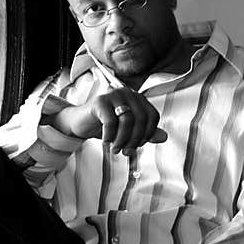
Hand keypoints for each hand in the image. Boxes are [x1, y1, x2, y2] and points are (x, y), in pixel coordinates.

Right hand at [51, 87, 167, 155]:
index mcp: (137, 98)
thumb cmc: (104, 125)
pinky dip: (109, 136)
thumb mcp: (127, 130)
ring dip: (122, 140)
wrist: (80, 122)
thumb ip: (146, 133)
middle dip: (135, 140)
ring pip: (127, 120)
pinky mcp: (100, 101)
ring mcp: (113, 94)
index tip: (139, 144)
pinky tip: (105, 141)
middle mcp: (127, 93)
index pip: (153, 115)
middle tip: (126, 151)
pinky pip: (110, 121)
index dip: (148, 134)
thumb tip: (164, 137)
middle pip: (141, 118)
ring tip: (115, 148)